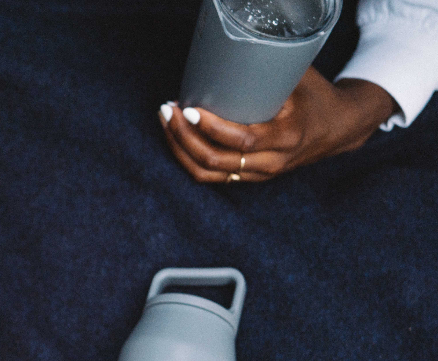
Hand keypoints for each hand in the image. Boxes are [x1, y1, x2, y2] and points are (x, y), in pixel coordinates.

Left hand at [159, 67, 396, 182]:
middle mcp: (271, 162)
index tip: (190, 108)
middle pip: (215, 160)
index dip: (211, 128)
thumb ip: (269, 66)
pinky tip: (176, 136)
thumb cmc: (315, 95)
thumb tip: (234, 40)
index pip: (242, 141)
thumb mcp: (300, 79)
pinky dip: (188, 158)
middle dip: (184, 136)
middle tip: (168, 110)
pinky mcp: (247, 176)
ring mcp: (258, 174)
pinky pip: (210, 175)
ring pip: (208, 173)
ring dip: (180, 149)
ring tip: (166, 122)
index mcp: (287, 137)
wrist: (337, 128)